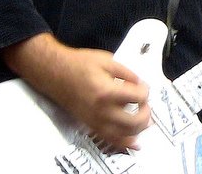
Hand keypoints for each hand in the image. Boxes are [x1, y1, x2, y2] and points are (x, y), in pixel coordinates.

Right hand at [2, 33, 150, 148]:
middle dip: (146, 113)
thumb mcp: (106, 60)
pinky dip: (125, 143)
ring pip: (125, 134)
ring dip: (139, 128)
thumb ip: (126, 72)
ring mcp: (96, 120)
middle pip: (135, 121)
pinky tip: (135, 142)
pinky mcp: (91, 125)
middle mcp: (102, 110)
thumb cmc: (78, 64)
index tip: (144, 86)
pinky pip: (111, 139)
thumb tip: (140, 83)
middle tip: (146, 104)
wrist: (55, 73)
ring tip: (145, 120)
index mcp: (107, 91)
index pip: (138, 97)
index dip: (146, 91)